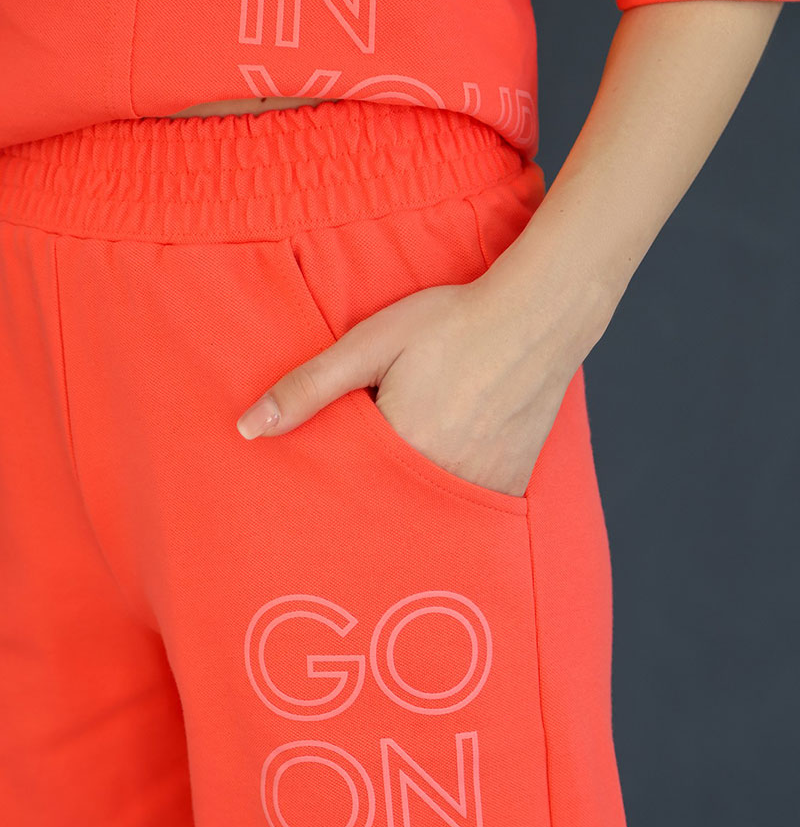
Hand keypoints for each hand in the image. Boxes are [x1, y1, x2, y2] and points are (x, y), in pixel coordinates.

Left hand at [236, 272, 580, 498]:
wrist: (538, 315)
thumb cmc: (452, 322)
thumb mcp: (369, 344)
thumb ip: (309, 388)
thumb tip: (248, 429)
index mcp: (399, 449)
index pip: (348, 486)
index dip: (335, 481)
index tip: (325, 481)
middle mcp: (440, 477)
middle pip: (388, 503)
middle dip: (371, 495)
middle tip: (368, 475)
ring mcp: (481, 484)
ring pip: (429, 511)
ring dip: (412, 500)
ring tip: (408, 471)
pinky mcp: (511, 482)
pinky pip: (471, 507)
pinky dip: (454, 500)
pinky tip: (449, 471)